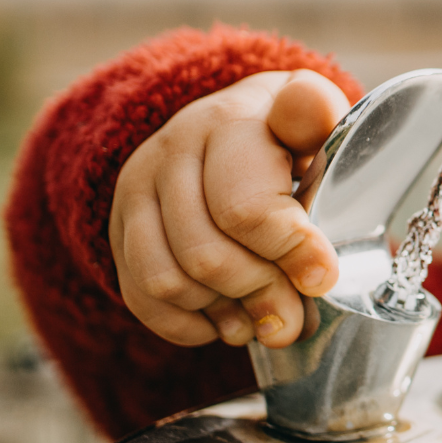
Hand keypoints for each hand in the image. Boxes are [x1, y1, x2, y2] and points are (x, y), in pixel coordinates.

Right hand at [110, 70, 349, 348]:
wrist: (233, 124)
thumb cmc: (288, 132)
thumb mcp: (316, 118)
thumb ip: (319, 129)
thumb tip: (310, 124)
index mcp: (230, 121)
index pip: (245, 206)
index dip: (288, 251)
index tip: (322, 278)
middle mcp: (173, 151)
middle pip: (204, 253)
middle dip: (257, 294)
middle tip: (294, 314)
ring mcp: (138, 190)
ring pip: (166, 280)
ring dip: (221, 313)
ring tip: (263, 320)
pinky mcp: (119, 227)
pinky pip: (139, 296)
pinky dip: (186, 324)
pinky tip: (224, 323)